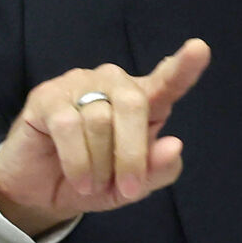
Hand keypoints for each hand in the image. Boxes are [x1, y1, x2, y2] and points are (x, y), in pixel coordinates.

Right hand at [0, 39, 210, 235]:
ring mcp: (79, 84)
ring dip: (99, 164)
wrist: (42, 193)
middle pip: (134, 105)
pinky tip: (79, 179)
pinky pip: (69, 126)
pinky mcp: (47, 96)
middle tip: (126, 189)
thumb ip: (158, 170)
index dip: (184, 67)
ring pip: (100, 120)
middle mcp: (114, 83)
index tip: (199, 49)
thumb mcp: (132, 187)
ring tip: (92, 183)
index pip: (167, 81)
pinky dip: (77, 162)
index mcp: (143, 100)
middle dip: (132, 154)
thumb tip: (174, 146)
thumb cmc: (95, 181)